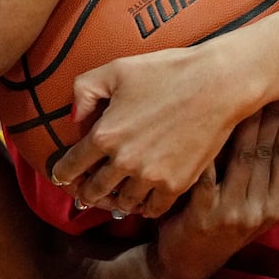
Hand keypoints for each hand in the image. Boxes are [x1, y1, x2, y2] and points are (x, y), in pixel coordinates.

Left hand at [50, 42, 253, 218]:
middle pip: (93, 191)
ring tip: (113, 198)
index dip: (61, 174)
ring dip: (114, 202)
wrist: (217, 84)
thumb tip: (75, 116)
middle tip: (84, 193)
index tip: (61, 177)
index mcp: (104, 135)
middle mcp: (124, 161)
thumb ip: (85, 90)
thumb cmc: (166, 71)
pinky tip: (141, 200)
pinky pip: (152, 209)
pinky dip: (144, 207)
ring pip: (122, 203)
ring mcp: (151, 176)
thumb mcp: (116, 69)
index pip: (70, 167)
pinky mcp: (177, 184)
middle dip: (85, 193)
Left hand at [147, 101, 278, 278]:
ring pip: (242, 156)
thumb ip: (260, 175)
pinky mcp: (205, 214)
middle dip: (266, 113)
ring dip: (241, 120)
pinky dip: (206, 143)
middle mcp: (260, 210)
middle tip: (261, 81)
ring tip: (236, 91)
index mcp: (277, 207)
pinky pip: (209, 170)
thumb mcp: (248, 207)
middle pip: (266, 150)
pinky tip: (203, 118)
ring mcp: (234, 213)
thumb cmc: (215, 224)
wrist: (183, 264)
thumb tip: (275, 126)